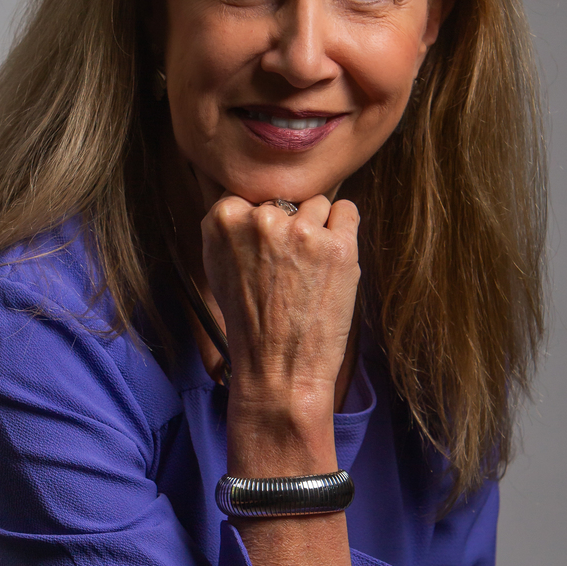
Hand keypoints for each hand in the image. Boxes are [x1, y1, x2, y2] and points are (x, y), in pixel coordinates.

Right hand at [201, 194, 359, 412]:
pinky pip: (347, 211)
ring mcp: (300, 231)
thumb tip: (258, 198)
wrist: (278, 371)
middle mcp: (260, 219)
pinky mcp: (337, 246)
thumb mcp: (219, 269)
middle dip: (289, 226)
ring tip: (309, 271)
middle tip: (287, 270)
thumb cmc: (251, 325)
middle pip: (285, 199)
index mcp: (223, 219)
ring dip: (318, 230)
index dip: (263, 223)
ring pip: (317, 204)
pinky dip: (344, 230)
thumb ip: (233, 228)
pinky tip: (332, 261)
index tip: (265, 252)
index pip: (252, 194)